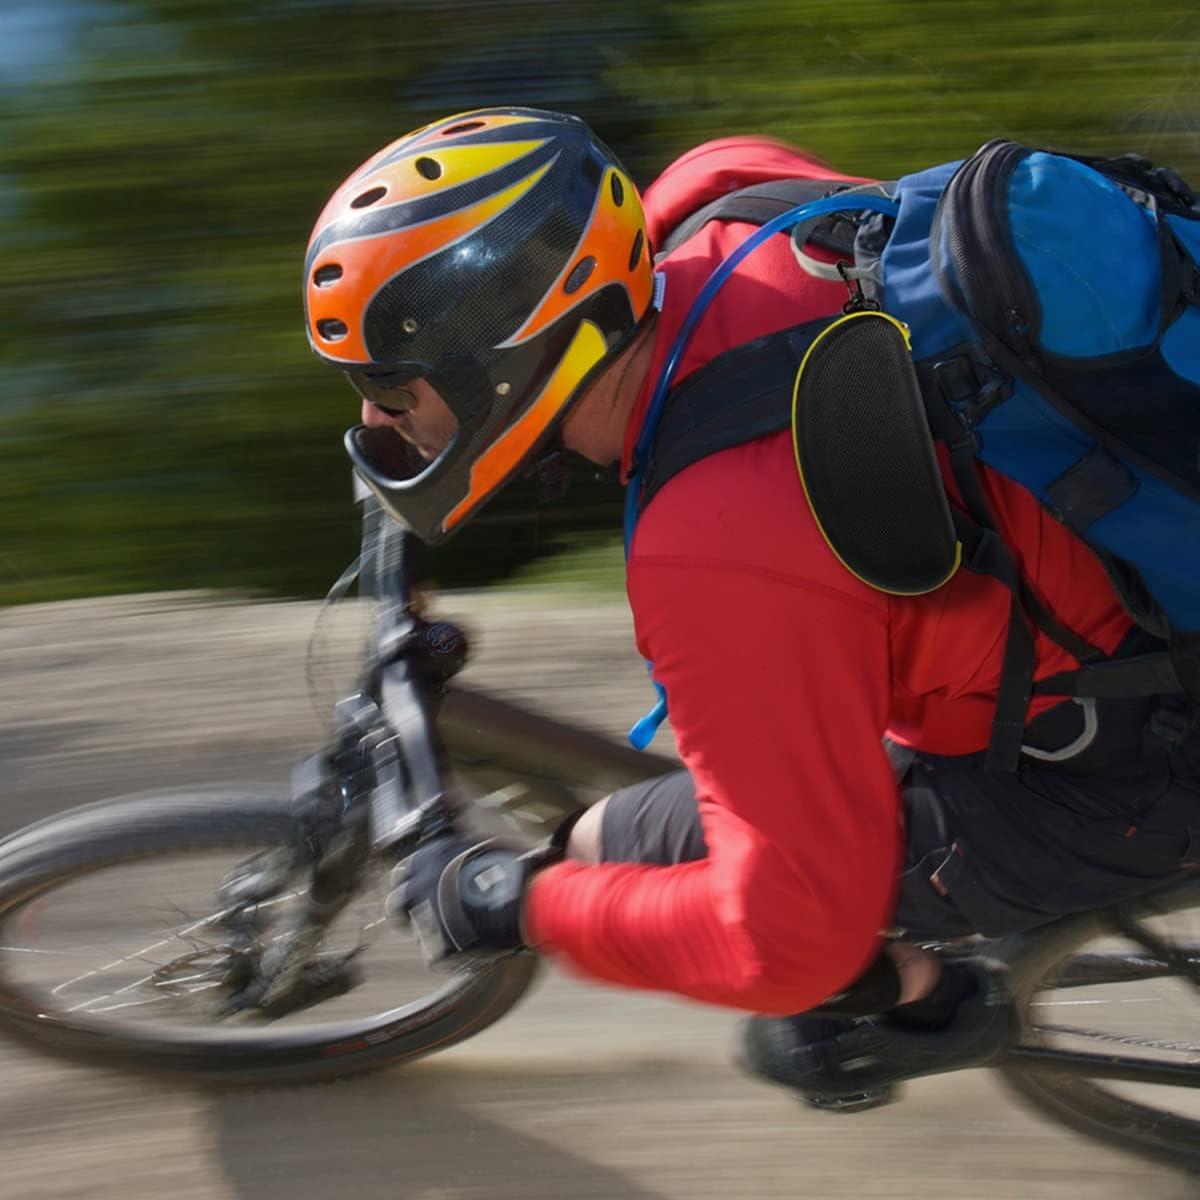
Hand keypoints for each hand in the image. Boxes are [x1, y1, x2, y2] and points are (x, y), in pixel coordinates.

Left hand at [387, 834, 531, 964]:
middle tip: (422, 919)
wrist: (526, 898)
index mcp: (427, 859)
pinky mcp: (437, 946)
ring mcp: (426, 917)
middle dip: (405, 914)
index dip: (410, 885)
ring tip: (458, 931)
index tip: (418, 891)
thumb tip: (450, 826)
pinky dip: (449, 955)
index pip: (401, 874)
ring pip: (416, 932)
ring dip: (432, 933)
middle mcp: (419, 887)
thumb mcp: (477, 845)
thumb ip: (454, 851)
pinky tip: (467, 946)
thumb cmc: (511, 868)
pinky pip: (435, 956)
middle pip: (396, 906)